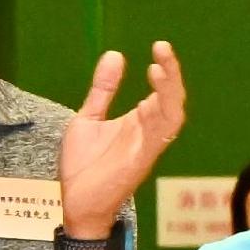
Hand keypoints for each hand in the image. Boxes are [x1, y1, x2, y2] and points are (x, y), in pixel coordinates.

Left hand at [56, 40, 185, 238]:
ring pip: (172, 115)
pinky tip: (151, 94)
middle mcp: (149, 132)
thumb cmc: (84, 166)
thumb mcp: (89, 117)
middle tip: (163, 47)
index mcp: (139, 122)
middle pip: (172, 100)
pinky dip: (160, 114)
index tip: (158, 47)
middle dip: (172, 74)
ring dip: (170, 90)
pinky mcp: (141, 158)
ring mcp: (147, 145)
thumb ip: (104, 89)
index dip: (165, 71)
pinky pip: (160, 135)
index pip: (161, 93)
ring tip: (160, 63)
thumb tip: (116, 55)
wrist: (76, 202)